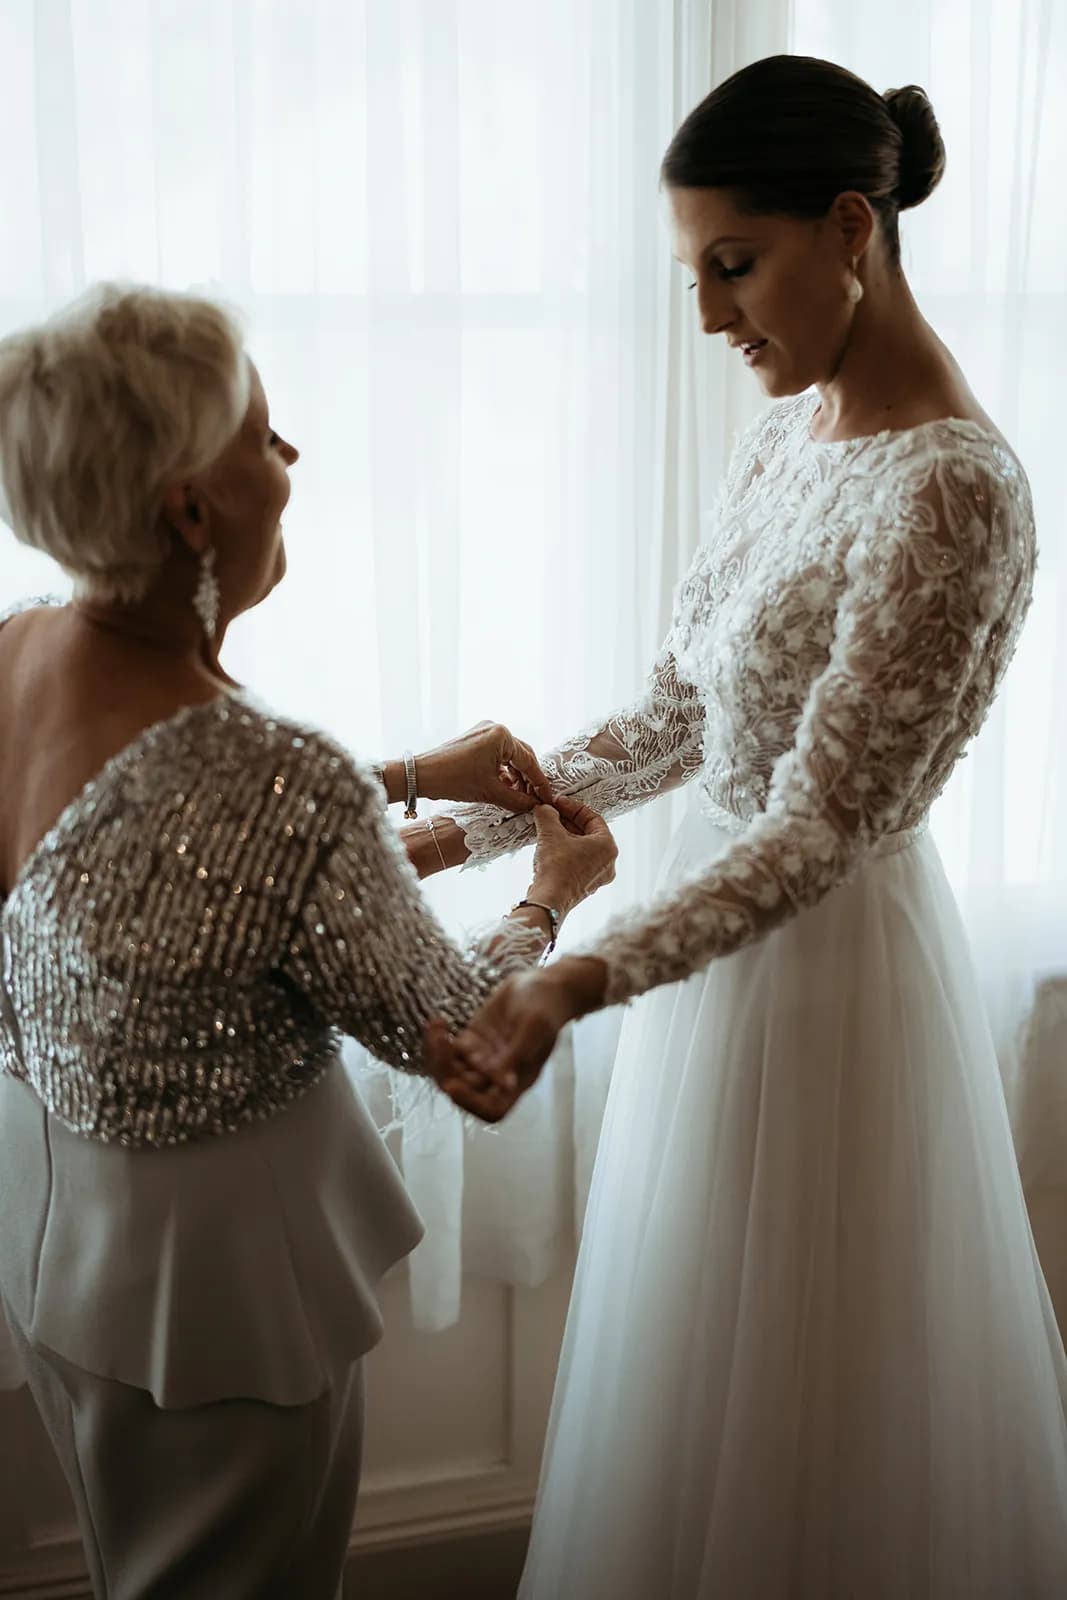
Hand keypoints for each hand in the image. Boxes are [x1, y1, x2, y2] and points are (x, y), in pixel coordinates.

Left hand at [411, 723, 552, 811]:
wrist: (421, 776)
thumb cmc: (452, 780)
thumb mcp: (490, 792)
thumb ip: (518, 800)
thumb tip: (535, 807)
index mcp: (502, 735)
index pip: (529, 762)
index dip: (540, 784)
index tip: (547, 799)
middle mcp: (495, 728)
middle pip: (522, 757)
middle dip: (528, 780)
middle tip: (536, 800)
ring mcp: (483, 732)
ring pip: (509, 757)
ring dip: (516, 777)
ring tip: (520, 798)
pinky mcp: (475, 739)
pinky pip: (497, 755)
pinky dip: (503, 772)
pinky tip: (505, 788)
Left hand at [424, 957, 608, 1121]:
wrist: (542, 985)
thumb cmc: (546, 1008)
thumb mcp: (534, 1029)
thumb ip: (516, 1056)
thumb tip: (502, 1084)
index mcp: (518, 1080)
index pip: (492, 1108)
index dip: (470, 1103)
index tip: (454, 1084)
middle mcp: (497, 1076)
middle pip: (464, 1090)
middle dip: (446, 1070)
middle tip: (441, 1042)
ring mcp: (482, 1059)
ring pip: (451, 1071)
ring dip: (437, 1054)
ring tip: (437, 1026)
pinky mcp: (472, 1042)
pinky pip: (448, 1051)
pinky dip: (437, 1039)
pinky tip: (438, 1021)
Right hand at [529, 796, 616, 915]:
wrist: (549, 900)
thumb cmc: (557, 869)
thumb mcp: (550, 833)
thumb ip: (548, 815)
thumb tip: (545, 808)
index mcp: (608, 846)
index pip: (593, 818)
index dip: (573, 807)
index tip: (558, 803)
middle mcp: (608, 862)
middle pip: (588, 833)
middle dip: (568, 821)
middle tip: (551, 814)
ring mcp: (598, 876)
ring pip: (582, 848)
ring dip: (565, 836)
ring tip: (547, 829)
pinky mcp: (586, 886)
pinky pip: (578, 861)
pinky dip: (566, 851)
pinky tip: (549, 847)